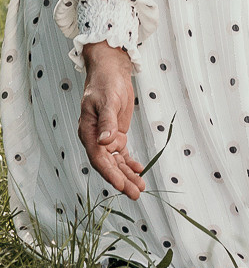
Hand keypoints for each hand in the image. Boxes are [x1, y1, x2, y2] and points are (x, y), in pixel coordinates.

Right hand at [78, 42, 145, 198]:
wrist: (109, 73)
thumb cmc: (105, 85)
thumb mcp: (107, 101)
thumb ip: (106, 122)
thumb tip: (104, 141)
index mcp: (88, 133)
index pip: (98, 159)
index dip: (110, 173)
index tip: (121, 185)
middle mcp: (95, 139)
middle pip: (109, 165)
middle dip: (122, 179)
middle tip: (136, 193)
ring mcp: (105, 138)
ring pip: (117, 162)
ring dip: (128, 174)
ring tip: (140, 187)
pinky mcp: (115, 135)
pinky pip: (122, 153)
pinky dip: (130, 162)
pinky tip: (139, 170)